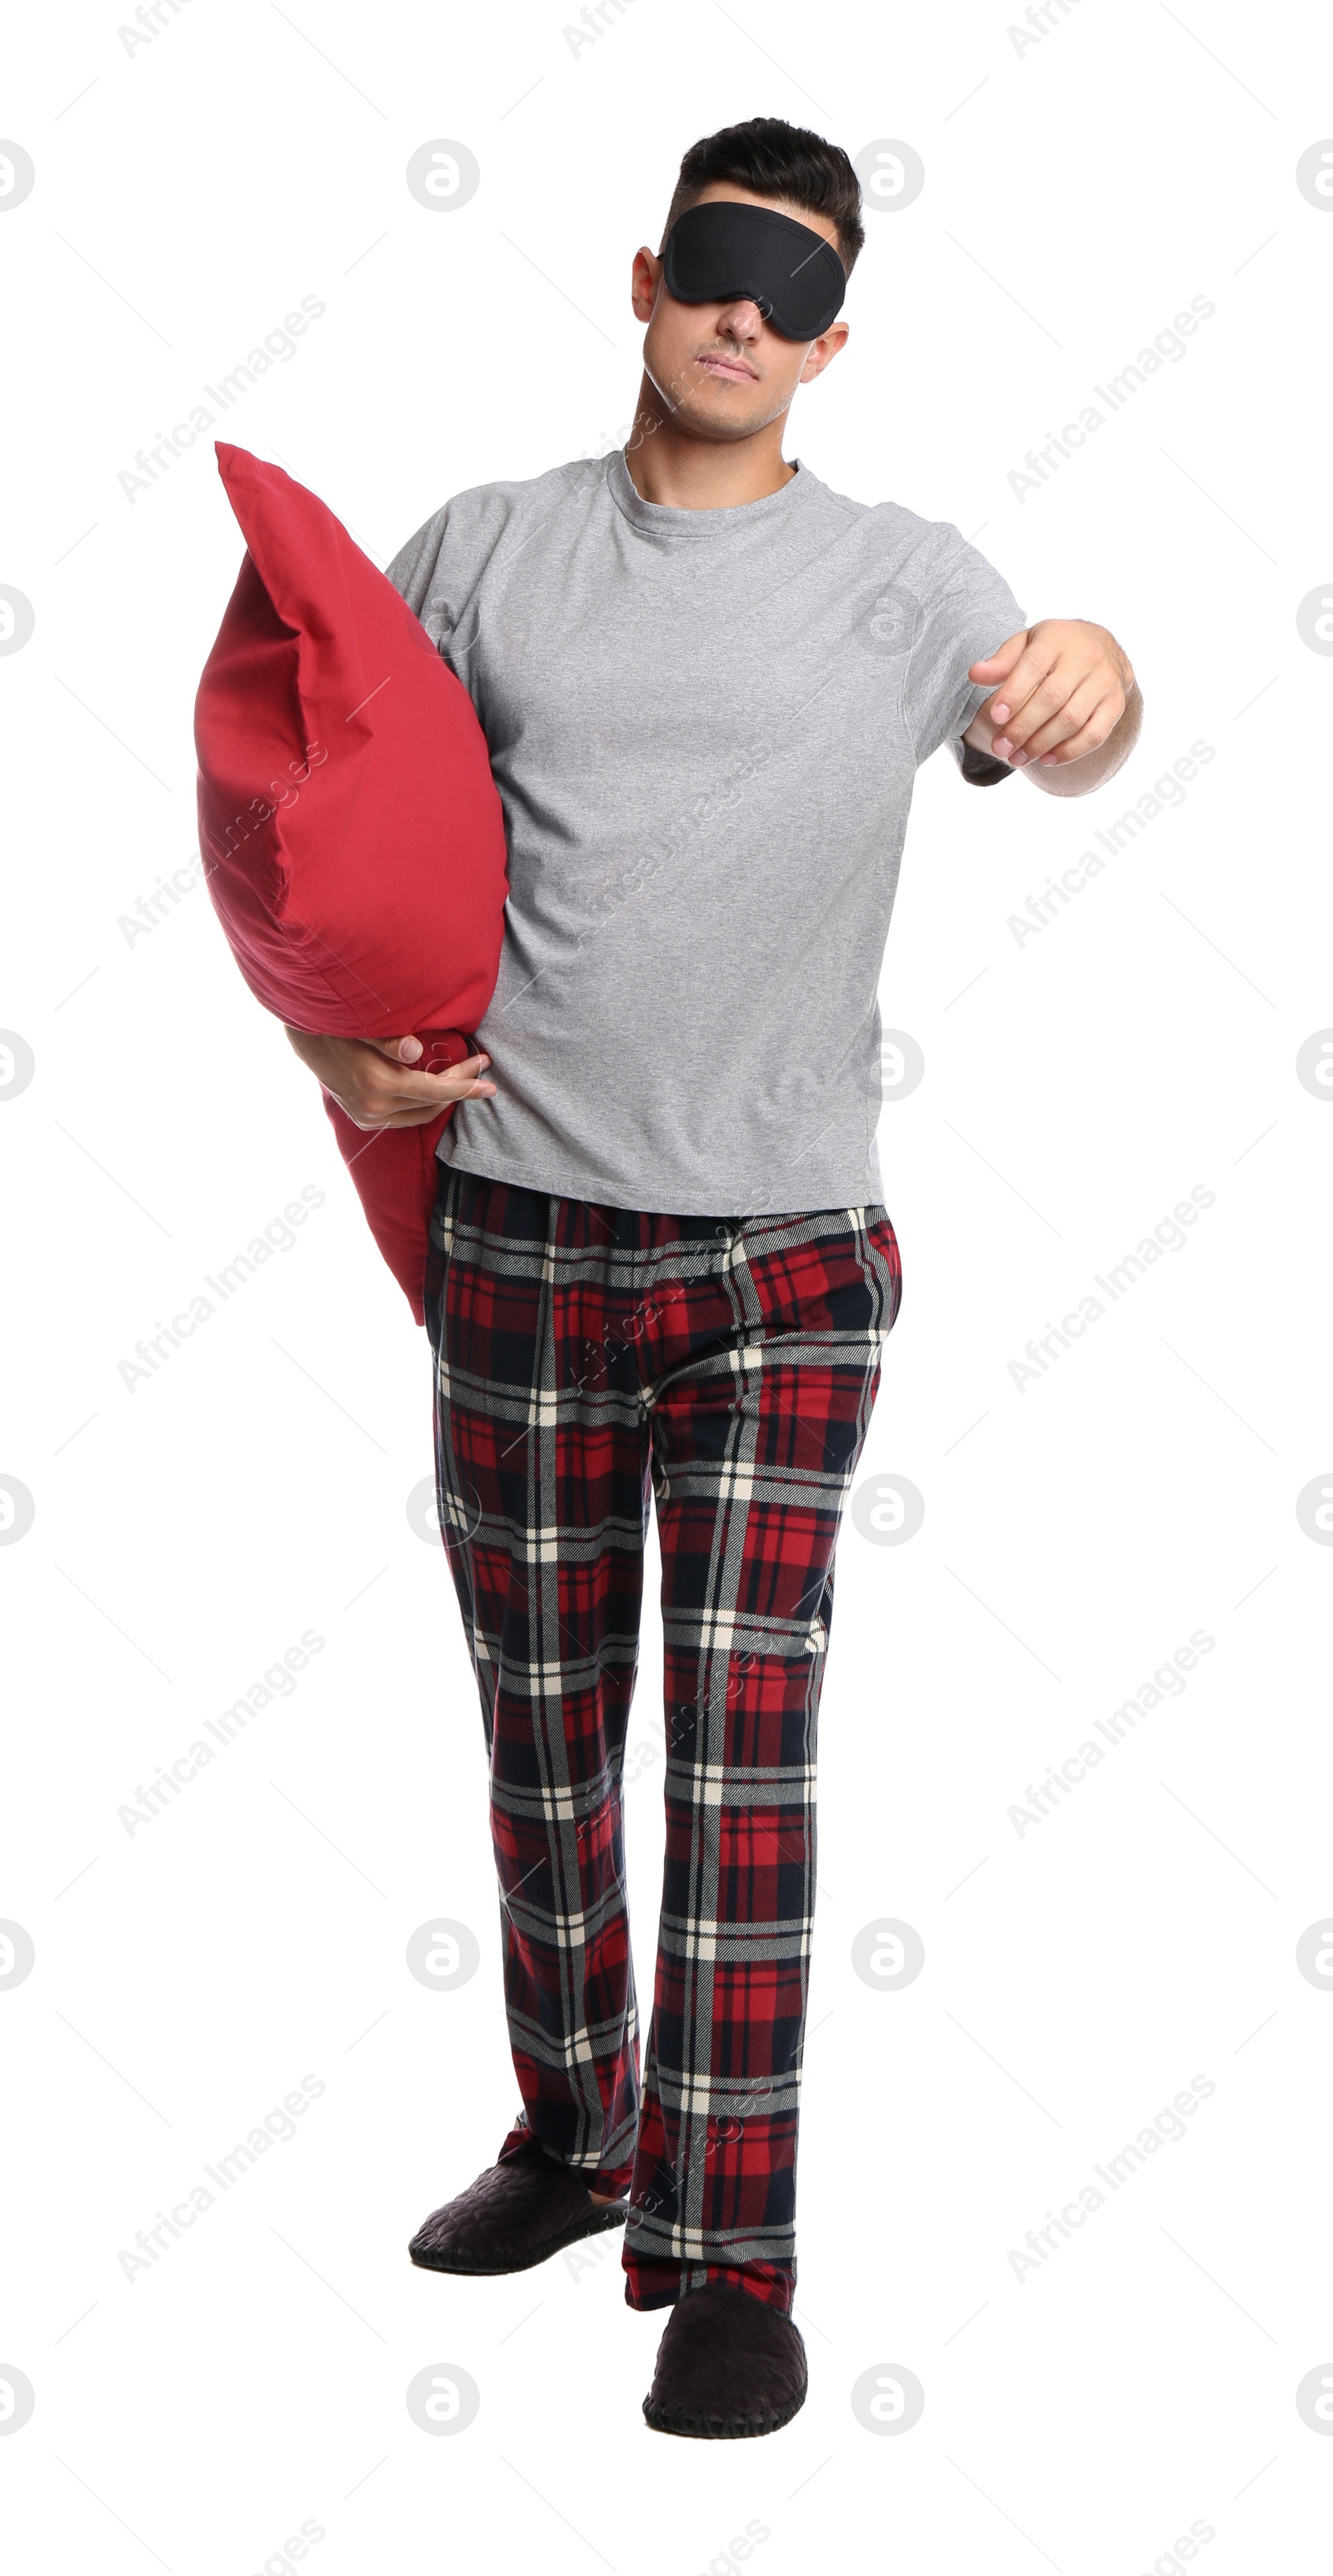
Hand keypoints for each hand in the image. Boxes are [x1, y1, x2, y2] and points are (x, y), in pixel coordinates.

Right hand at [284, 1027, 496, 1130]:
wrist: (306, 1040)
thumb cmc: (339, 1026)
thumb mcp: (363, 1026)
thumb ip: (389, 1040)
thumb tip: (413, 1049)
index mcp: (377, 1084)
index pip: (435, 1091)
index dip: (465, 1085)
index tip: (489, 1080)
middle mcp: (374, 1108)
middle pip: (432, 1104)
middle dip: (460, 1088)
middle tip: (480, 1067)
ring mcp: (368, 1118)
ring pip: (421, 1114)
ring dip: (444, 1099)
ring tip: (463, 1076)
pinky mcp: (365, 1121)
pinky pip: (406, 1117)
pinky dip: (424, 1104)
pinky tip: (436, 1088)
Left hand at [968, 619, 1134, 767]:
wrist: (1103, 647)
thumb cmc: (1054, 649)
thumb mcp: (1027, 645)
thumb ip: (1001, 661)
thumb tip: (975, 674)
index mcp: (1058, 638)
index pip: (1034, 665)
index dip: (1014, 693)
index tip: (996, 717)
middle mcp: (1086, 657)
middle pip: (1052, 698)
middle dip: (1023, 727)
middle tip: (1000, 747)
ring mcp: (1105, 681)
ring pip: (1072, 719)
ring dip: (1041, 744)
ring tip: (1017, 758)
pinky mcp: (1115, 704)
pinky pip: (1095, 735)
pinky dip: (1069, 752)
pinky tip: (1046, 760)